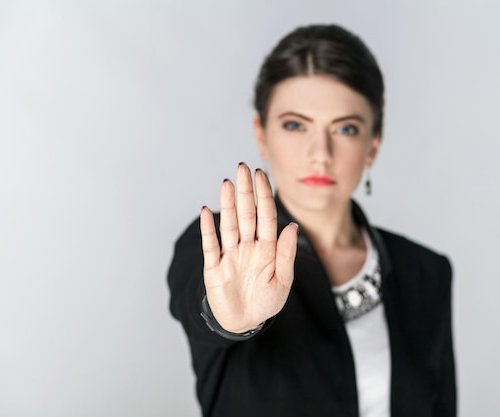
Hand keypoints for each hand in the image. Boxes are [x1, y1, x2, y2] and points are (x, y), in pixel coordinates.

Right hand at [199, 163, 298, 332]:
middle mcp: (248, 247)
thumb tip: (293, 226)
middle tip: (243, 167)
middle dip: (245, 191)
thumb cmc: (266, 302)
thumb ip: (286, 254)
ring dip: (228, 205)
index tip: (262, 175)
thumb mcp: (282, 281)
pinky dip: (208, 229)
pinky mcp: (214, 267)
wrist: (244, 323)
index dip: (264, 196)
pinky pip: (210, 245)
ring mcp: (230, 255)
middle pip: (246, 214)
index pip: (266, 216)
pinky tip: (206, 211)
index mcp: (267, 249)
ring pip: (229, 225)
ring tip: (227, 183)